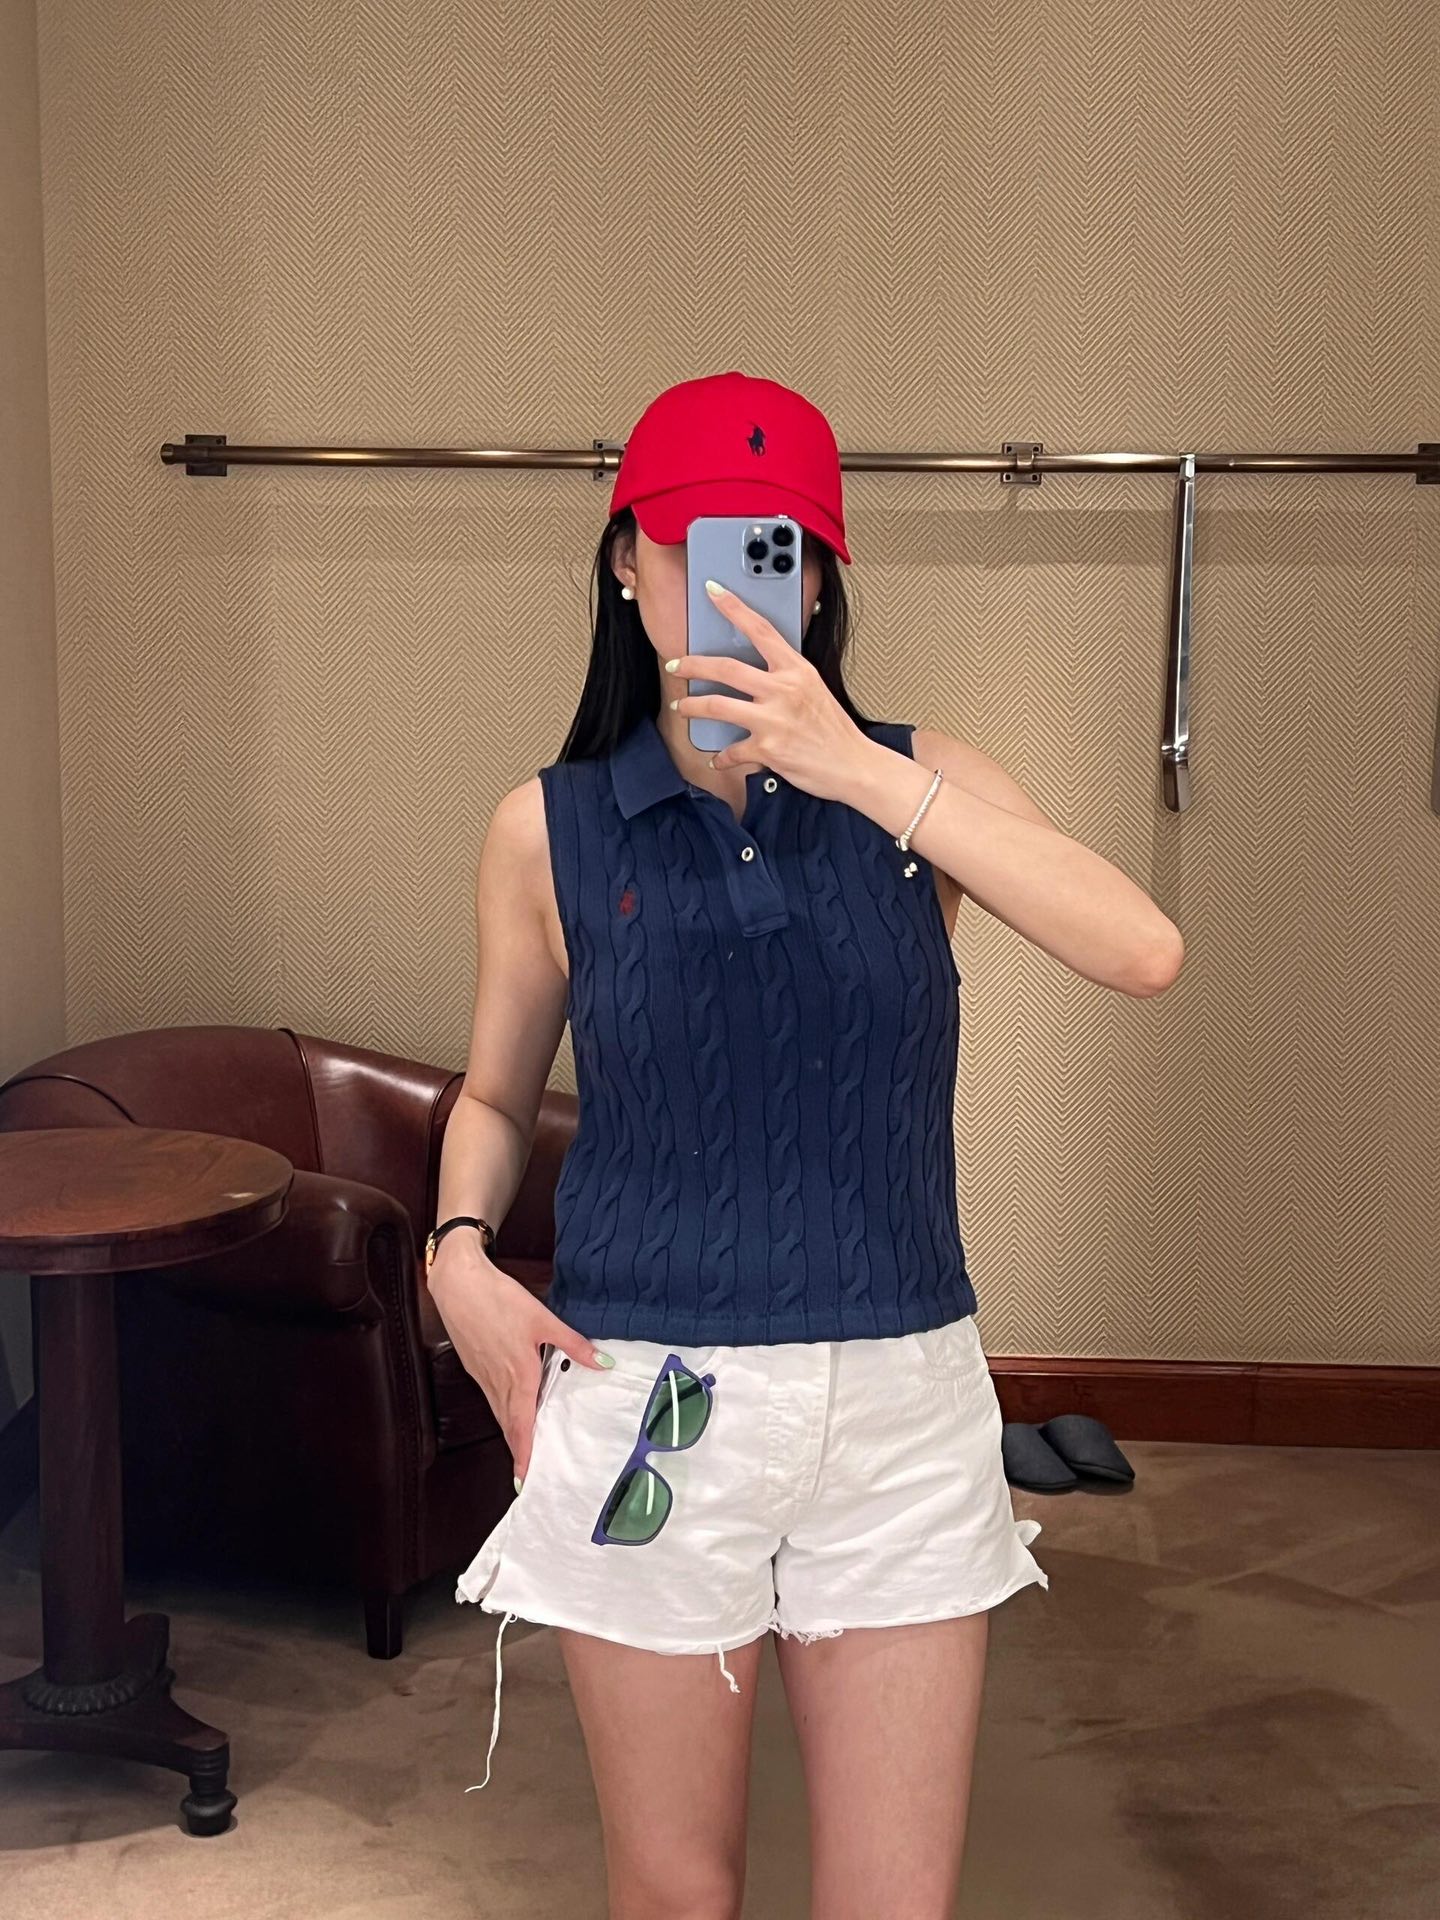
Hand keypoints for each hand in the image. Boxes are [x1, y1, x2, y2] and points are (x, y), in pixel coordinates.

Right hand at [427, 1234, 609, 1482]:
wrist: (458, 1284)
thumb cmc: (498, 1299)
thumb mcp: (543, 1319)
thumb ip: (573, 1343)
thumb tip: (603, 1362)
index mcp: (518, 1375)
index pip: (522, 1426)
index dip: (524, 1454)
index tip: (526, 1480)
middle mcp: (498, 1382)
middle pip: (509, 1426)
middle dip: (519, 1451)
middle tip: (529, 1474)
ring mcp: (482, 1375)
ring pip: (498, 1413)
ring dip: (511, 1433)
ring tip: (524, 1450)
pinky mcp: (474, 1365)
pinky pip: (491, 1397)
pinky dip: (502, 1412)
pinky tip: (511, 1409)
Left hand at [666, 581, 873, 803]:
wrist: (853, 765)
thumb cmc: (834, 730)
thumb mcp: (814, 689)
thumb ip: (785, 677)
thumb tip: (755, 673)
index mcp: (796, 670)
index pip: (760, 629)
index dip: (733, 607)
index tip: (713, 591)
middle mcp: (783, 690)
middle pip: (726, 668)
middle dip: (693, 665)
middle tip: (677, 665)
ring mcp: (773, 720)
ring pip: (717, 706)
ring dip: (692, 706)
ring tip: (682, 706)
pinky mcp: (767, 749)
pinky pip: (731, 752)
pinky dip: (721, 758)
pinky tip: (717, 759)